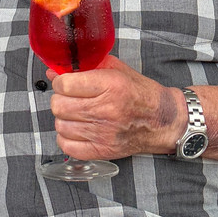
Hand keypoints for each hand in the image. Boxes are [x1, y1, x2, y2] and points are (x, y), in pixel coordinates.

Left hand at [47, 57, 178, 160]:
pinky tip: (76, 130)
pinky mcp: (103, 150)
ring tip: (75, 113)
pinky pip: (67, 146)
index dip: (60, 81)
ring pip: (60, 125)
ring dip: (64, 118)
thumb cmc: (140, 93)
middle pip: (59, 106)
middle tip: (69, 98)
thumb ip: (85, 66)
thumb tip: (54, 70)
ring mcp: (104, 133)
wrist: (163, 121)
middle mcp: (106, 110)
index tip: (64, 82)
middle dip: (60, 99)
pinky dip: (66, 138)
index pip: (65, 85)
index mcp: (111, 86)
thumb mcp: (117, 70)